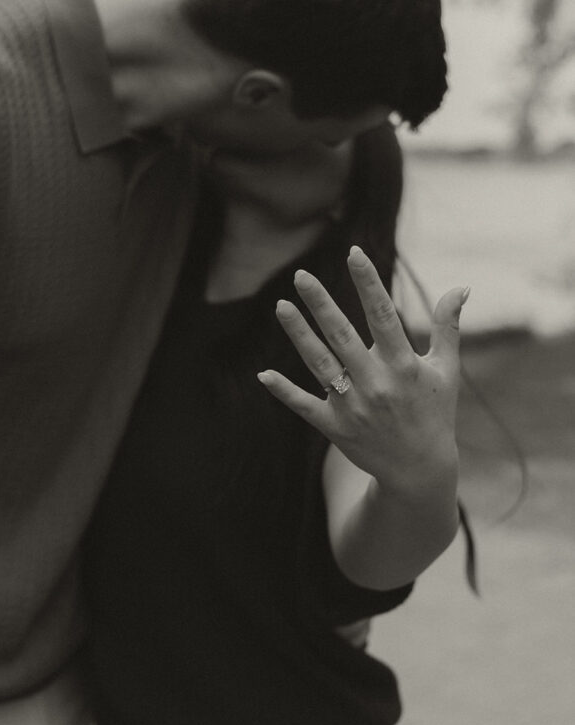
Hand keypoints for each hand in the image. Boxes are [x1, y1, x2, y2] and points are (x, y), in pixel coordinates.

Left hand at [258, 246, 467, 495]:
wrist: (420, 471)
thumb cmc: (434, 412)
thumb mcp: (446, 370)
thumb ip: (448, 327)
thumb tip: (461, 287)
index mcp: (404, 366)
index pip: (383, 315)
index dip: (368, 283)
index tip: (353, 253)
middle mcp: (376, 384)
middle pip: (342, 335)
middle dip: (321, 303)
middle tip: (301, 275)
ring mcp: (353, 406)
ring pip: (319, 363)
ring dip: (298, 334)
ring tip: (280, 305)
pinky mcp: (335, 427)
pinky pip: (304, 405)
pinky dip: (284, 391)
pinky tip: (264, 374)